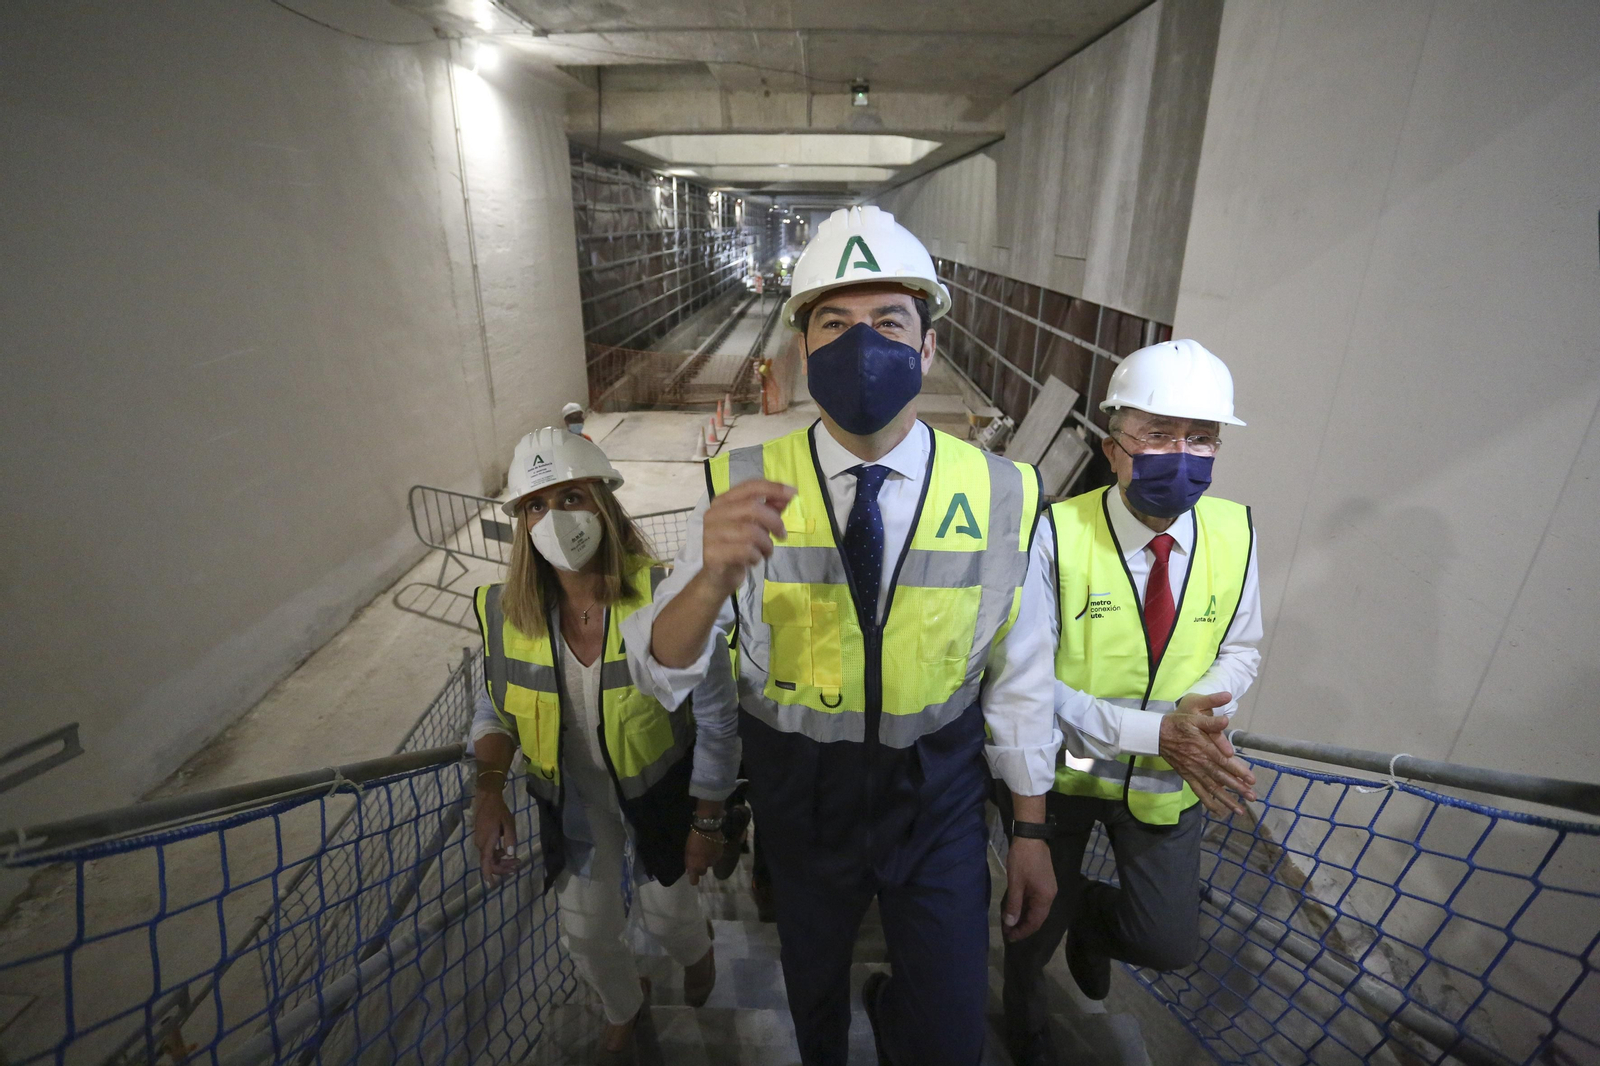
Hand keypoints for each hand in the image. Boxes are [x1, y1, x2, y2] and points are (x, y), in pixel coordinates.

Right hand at [472, 789, 519, 884]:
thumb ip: (510, 839)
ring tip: (517, 861)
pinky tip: (506, 851)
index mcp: (487, 842)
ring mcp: (480, 842)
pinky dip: (498, 855)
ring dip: (502, 861)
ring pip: (490, 858)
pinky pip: (489, 852)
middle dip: (504, 867)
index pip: (486, 863)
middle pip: (491, 863)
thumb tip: (511, 854)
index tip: (492, 886)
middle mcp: (481, 845)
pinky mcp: (481, 839)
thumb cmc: (499, 811)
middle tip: (518, 865)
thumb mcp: (508, 823)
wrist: (487, 799)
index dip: (488, 876)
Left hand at [684, 829, 722, 885]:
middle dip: (701, 867)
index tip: (693, 874)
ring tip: (706, 850)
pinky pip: (716, 858)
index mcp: (695, 866)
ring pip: (710, 864)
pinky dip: (714, 854)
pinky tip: (712, 846)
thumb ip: (689, 863)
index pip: (694, 881)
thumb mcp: (687, 852)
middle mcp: (705, 866)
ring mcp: (714, 861)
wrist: (707, 829)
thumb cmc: (693, 840)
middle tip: (699, 858)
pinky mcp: (720, 855)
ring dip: (708, 860)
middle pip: (703, 872)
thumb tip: (689, 871)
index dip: (693, 878)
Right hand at [700, 479, 796, 594]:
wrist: (717, 578)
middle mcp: (714, 514)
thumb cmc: (738, 547)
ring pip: (751, 531)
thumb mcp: (756, 526)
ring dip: (766, 544)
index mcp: (722, 502)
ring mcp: (710, 533)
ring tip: (766, 552)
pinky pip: (745, 550)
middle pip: (752, 508)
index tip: (794, 493)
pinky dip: (757, 556)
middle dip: (774, 521)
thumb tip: (788, 495)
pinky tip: (754, 560)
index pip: (750, 487)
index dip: (773, 488)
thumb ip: (769, 509)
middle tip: (782, 535)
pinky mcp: (713, 553)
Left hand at [1002, 837, 1056, 941]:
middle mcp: (1050, 896)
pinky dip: (1026, 906)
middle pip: (1038, 917)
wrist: (1030, 837)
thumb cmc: (1022, 860)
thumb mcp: (1016, 883)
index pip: (1035, 922)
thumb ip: (1014, 904)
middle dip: (1023, 926)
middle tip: (1008, 932)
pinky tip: (1017, 908)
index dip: (1023, 931)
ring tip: (1010, 923)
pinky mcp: (1044, 882)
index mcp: (1045, 898)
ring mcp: (1048, 889)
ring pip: (1037, 909)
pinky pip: (1036, 900)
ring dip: (1024, 916)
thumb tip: (1011, 923)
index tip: (1010, 937)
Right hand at [1159, 694, 1257, 816]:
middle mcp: (1200, 762)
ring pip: (1212, 788)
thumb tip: (1226, 720)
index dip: (1238, 771)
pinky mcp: (1187, 776)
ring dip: (1226, 799)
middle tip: (1252, 797)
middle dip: (1238, 788)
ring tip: (1240, 810)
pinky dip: (1208, 802)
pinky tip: (1218, 811)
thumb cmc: (1179, 725)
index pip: (1224, 761)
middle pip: (1221, 777)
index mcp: (1204, 747)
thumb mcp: (1194, 718)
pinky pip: (1198, 792)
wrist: (1158, 734)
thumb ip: (1211, 722)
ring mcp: (1193, 771)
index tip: (1252, 779)